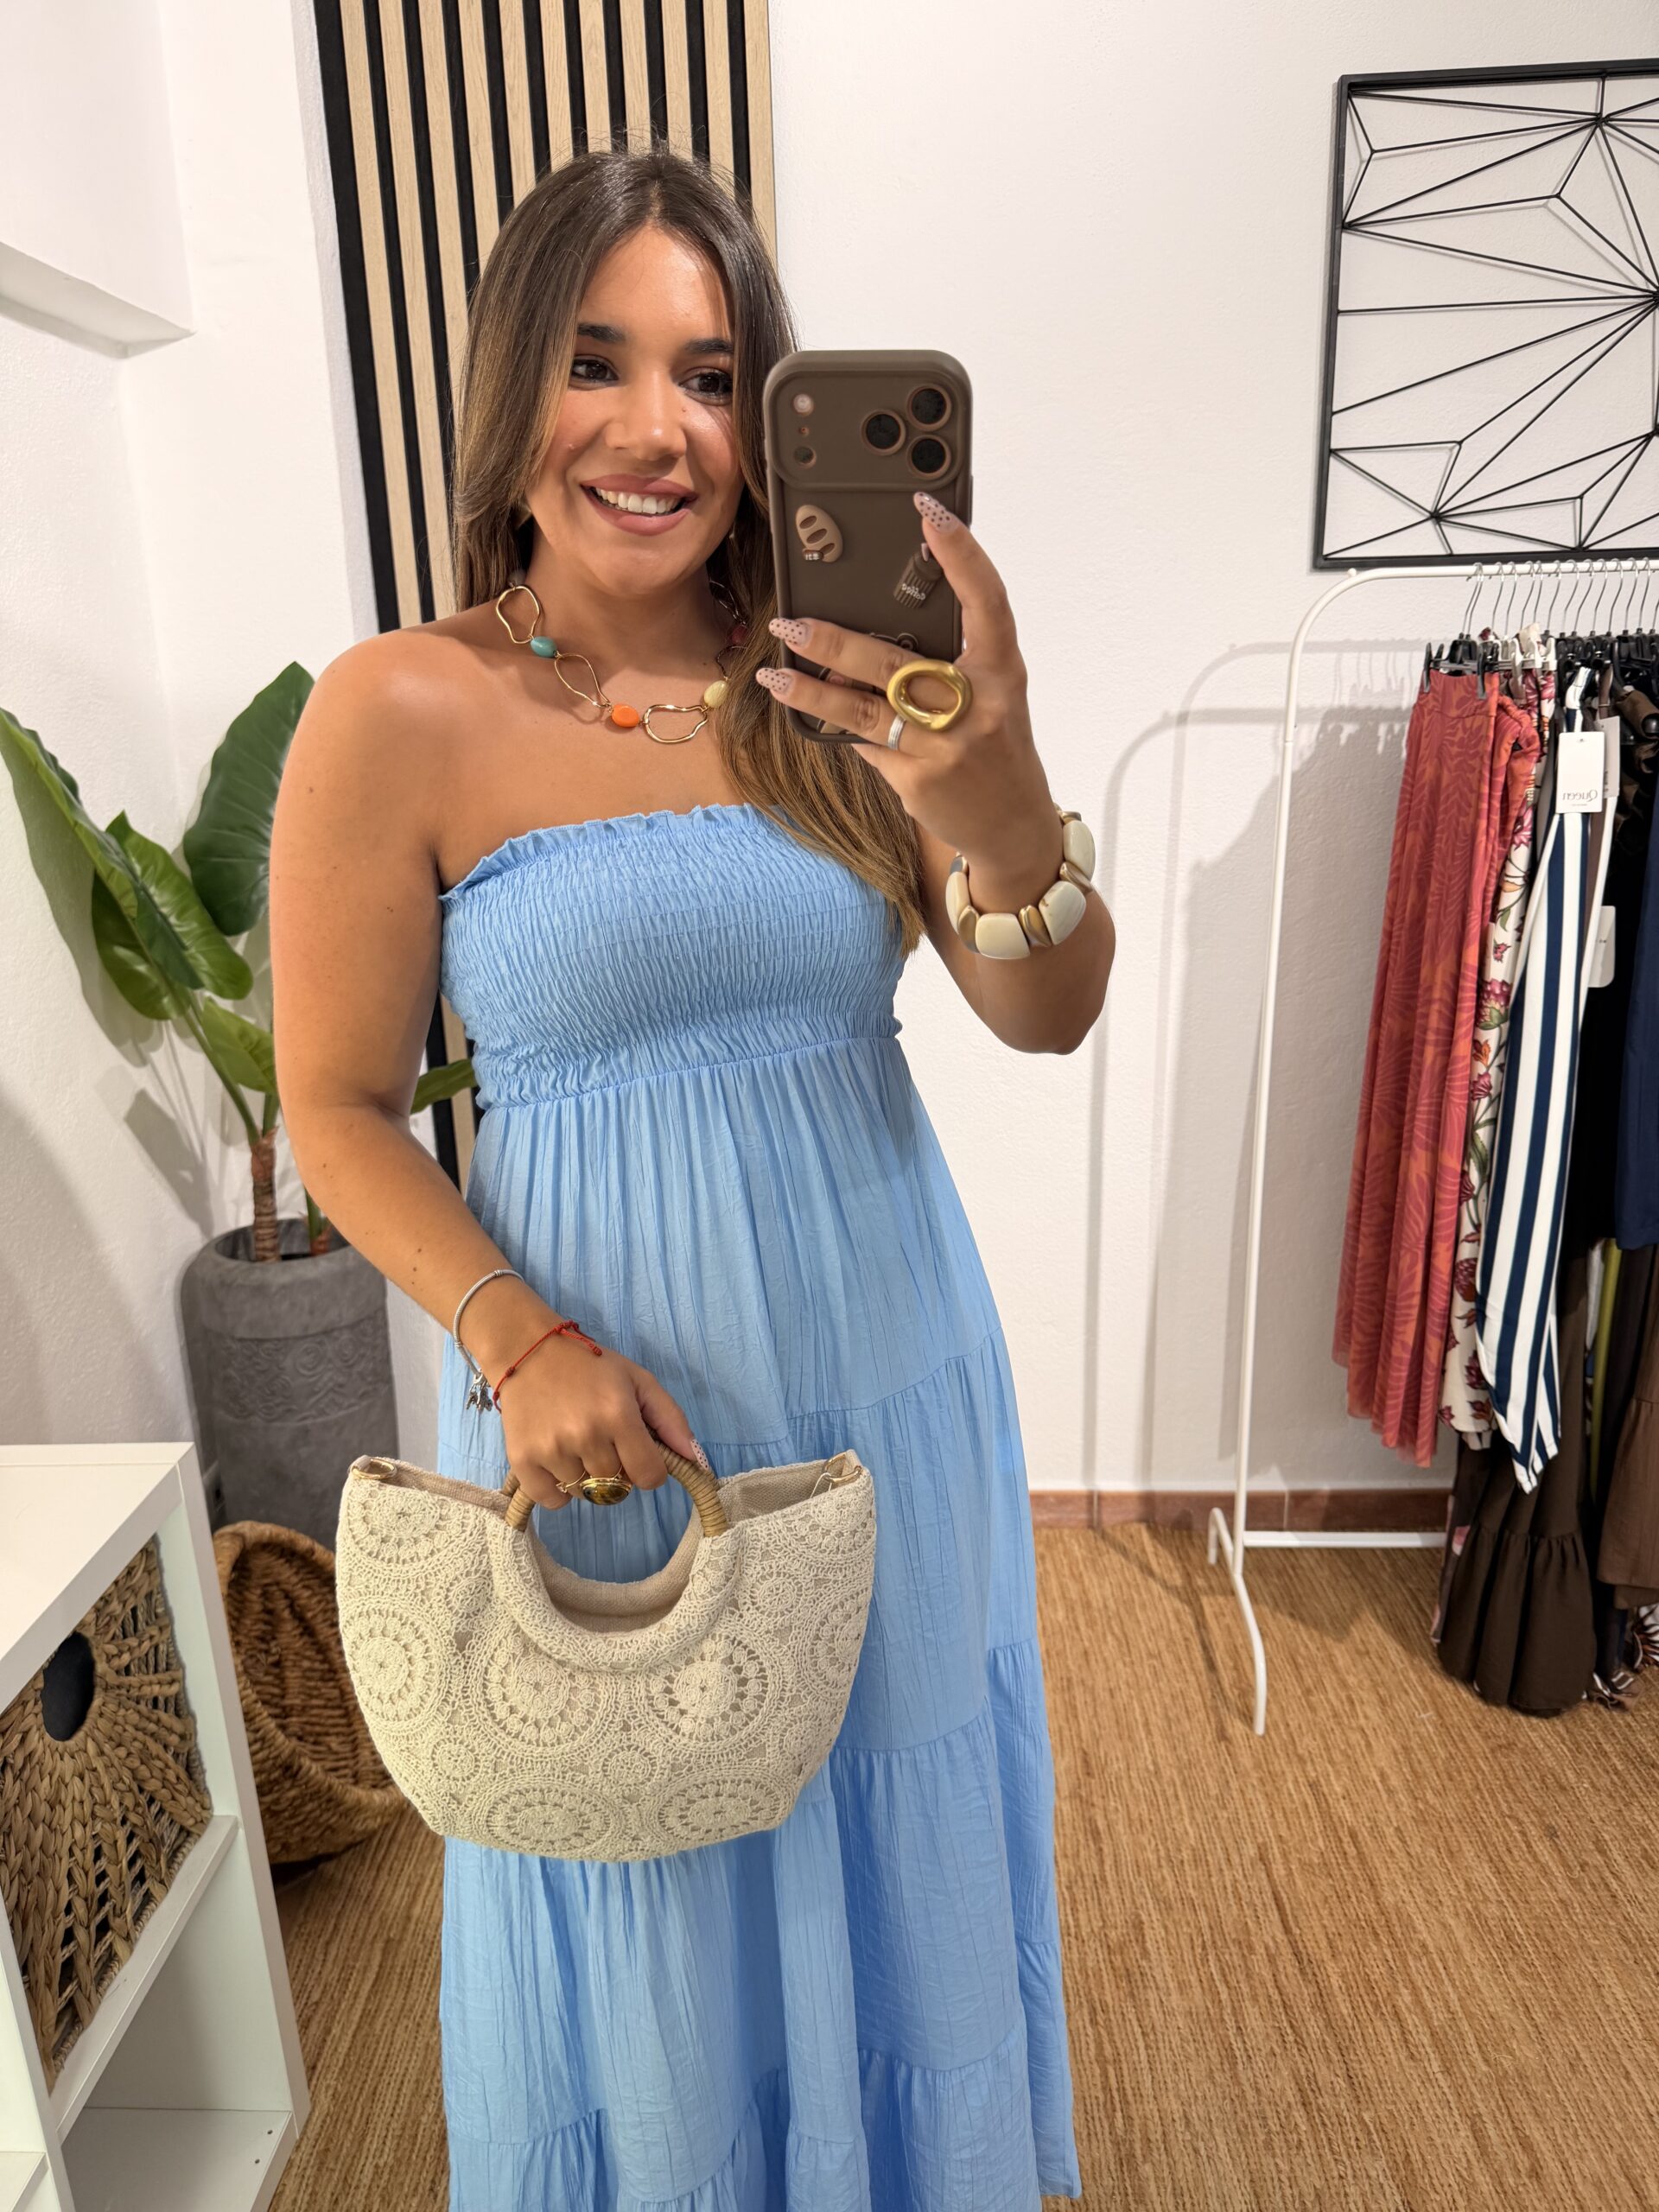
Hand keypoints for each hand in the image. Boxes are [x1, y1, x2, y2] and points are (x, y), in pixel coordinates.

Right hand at [496, 1331, 703, 1512]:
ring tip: (576, 1444)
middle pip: (617, 1487)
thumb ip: (671, 1420)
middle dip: (617, 1469)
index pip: (649, 1477)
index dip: (649, 1469)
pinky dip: (558, 1489)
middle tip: (603, 1441)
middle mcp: (585, 1435)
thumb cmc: (591, 1367)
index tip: (637, 1453)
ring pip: (585, 1494)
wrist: (529, 1352)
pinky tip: (557, 1460)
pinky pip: (553, 1500)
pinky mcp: (523, 1460)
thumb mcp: (638, 1381)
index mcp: (618, 1415)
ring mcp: (552, 1450)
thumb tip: (696, 1460)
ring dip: (586, 1478)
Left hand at [754, 490, 1053, 862]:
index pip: (986, 599)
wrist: (1012, 825)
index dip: (960, 553)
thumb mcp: (992, 693)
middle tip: (790, 621)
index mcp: (1002, 670)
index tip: (928, 511)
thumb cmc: (996, 744)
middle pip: (895, 661)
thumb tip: (870, 629)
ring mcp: (945, 747)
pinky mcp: (918, 781)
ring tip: (776, 672)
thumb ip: (951, 659)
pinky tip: (814, 715)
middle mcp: (978, 705)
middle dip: (835, 643)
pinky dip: (838, 728)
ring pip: (862, 710)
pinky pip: (865, 745)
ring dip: (811, 690)